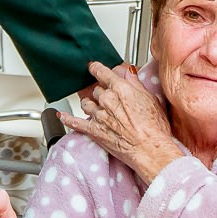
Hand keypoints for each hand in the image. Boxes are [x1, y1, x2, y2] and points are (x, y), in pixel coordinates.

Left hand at [60, 62, 188, 184]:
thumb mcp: (150, 99)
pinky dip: (67, 119)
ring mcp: (99, 116)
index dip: (96, 68)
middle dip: (101, 92)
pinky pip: (75, 123)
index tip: (92, 67)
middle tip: (108, 97)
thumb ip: (135, 84)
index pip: (102, 72)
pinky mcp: (94, 131)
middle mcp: (107, 100)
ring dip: (89, 104)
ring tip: (95, 107)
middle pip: (96, 90)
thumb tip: (127, 73)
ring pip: (86, 103)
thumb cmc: (154, 128)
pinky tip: (62, 116)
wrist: (150, 150)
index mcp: (120, 89)